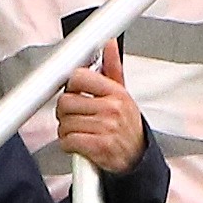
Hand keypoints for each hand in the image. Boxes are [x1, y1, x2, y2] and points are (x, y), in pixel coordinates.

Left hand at [51, 60, 147, 176]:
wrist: (137, 158)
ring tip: (78, 131)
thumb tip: (109, 43)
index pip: (79, 77)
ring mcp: (105, 128)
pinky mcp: (98, 147)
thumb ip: (112, 68)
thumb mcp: (123, 94)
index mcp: (116, 92)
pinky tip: (78, 144)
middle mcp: (111, 109)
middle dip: (65, 111)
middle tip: (74, 116)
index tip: (74, 92)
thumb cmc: (127, 126)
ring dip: (66, 130)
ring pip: (64, 123)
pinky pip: (68, 141)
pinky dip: (68, 144)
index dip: (71, 85)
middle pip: (66, 101)